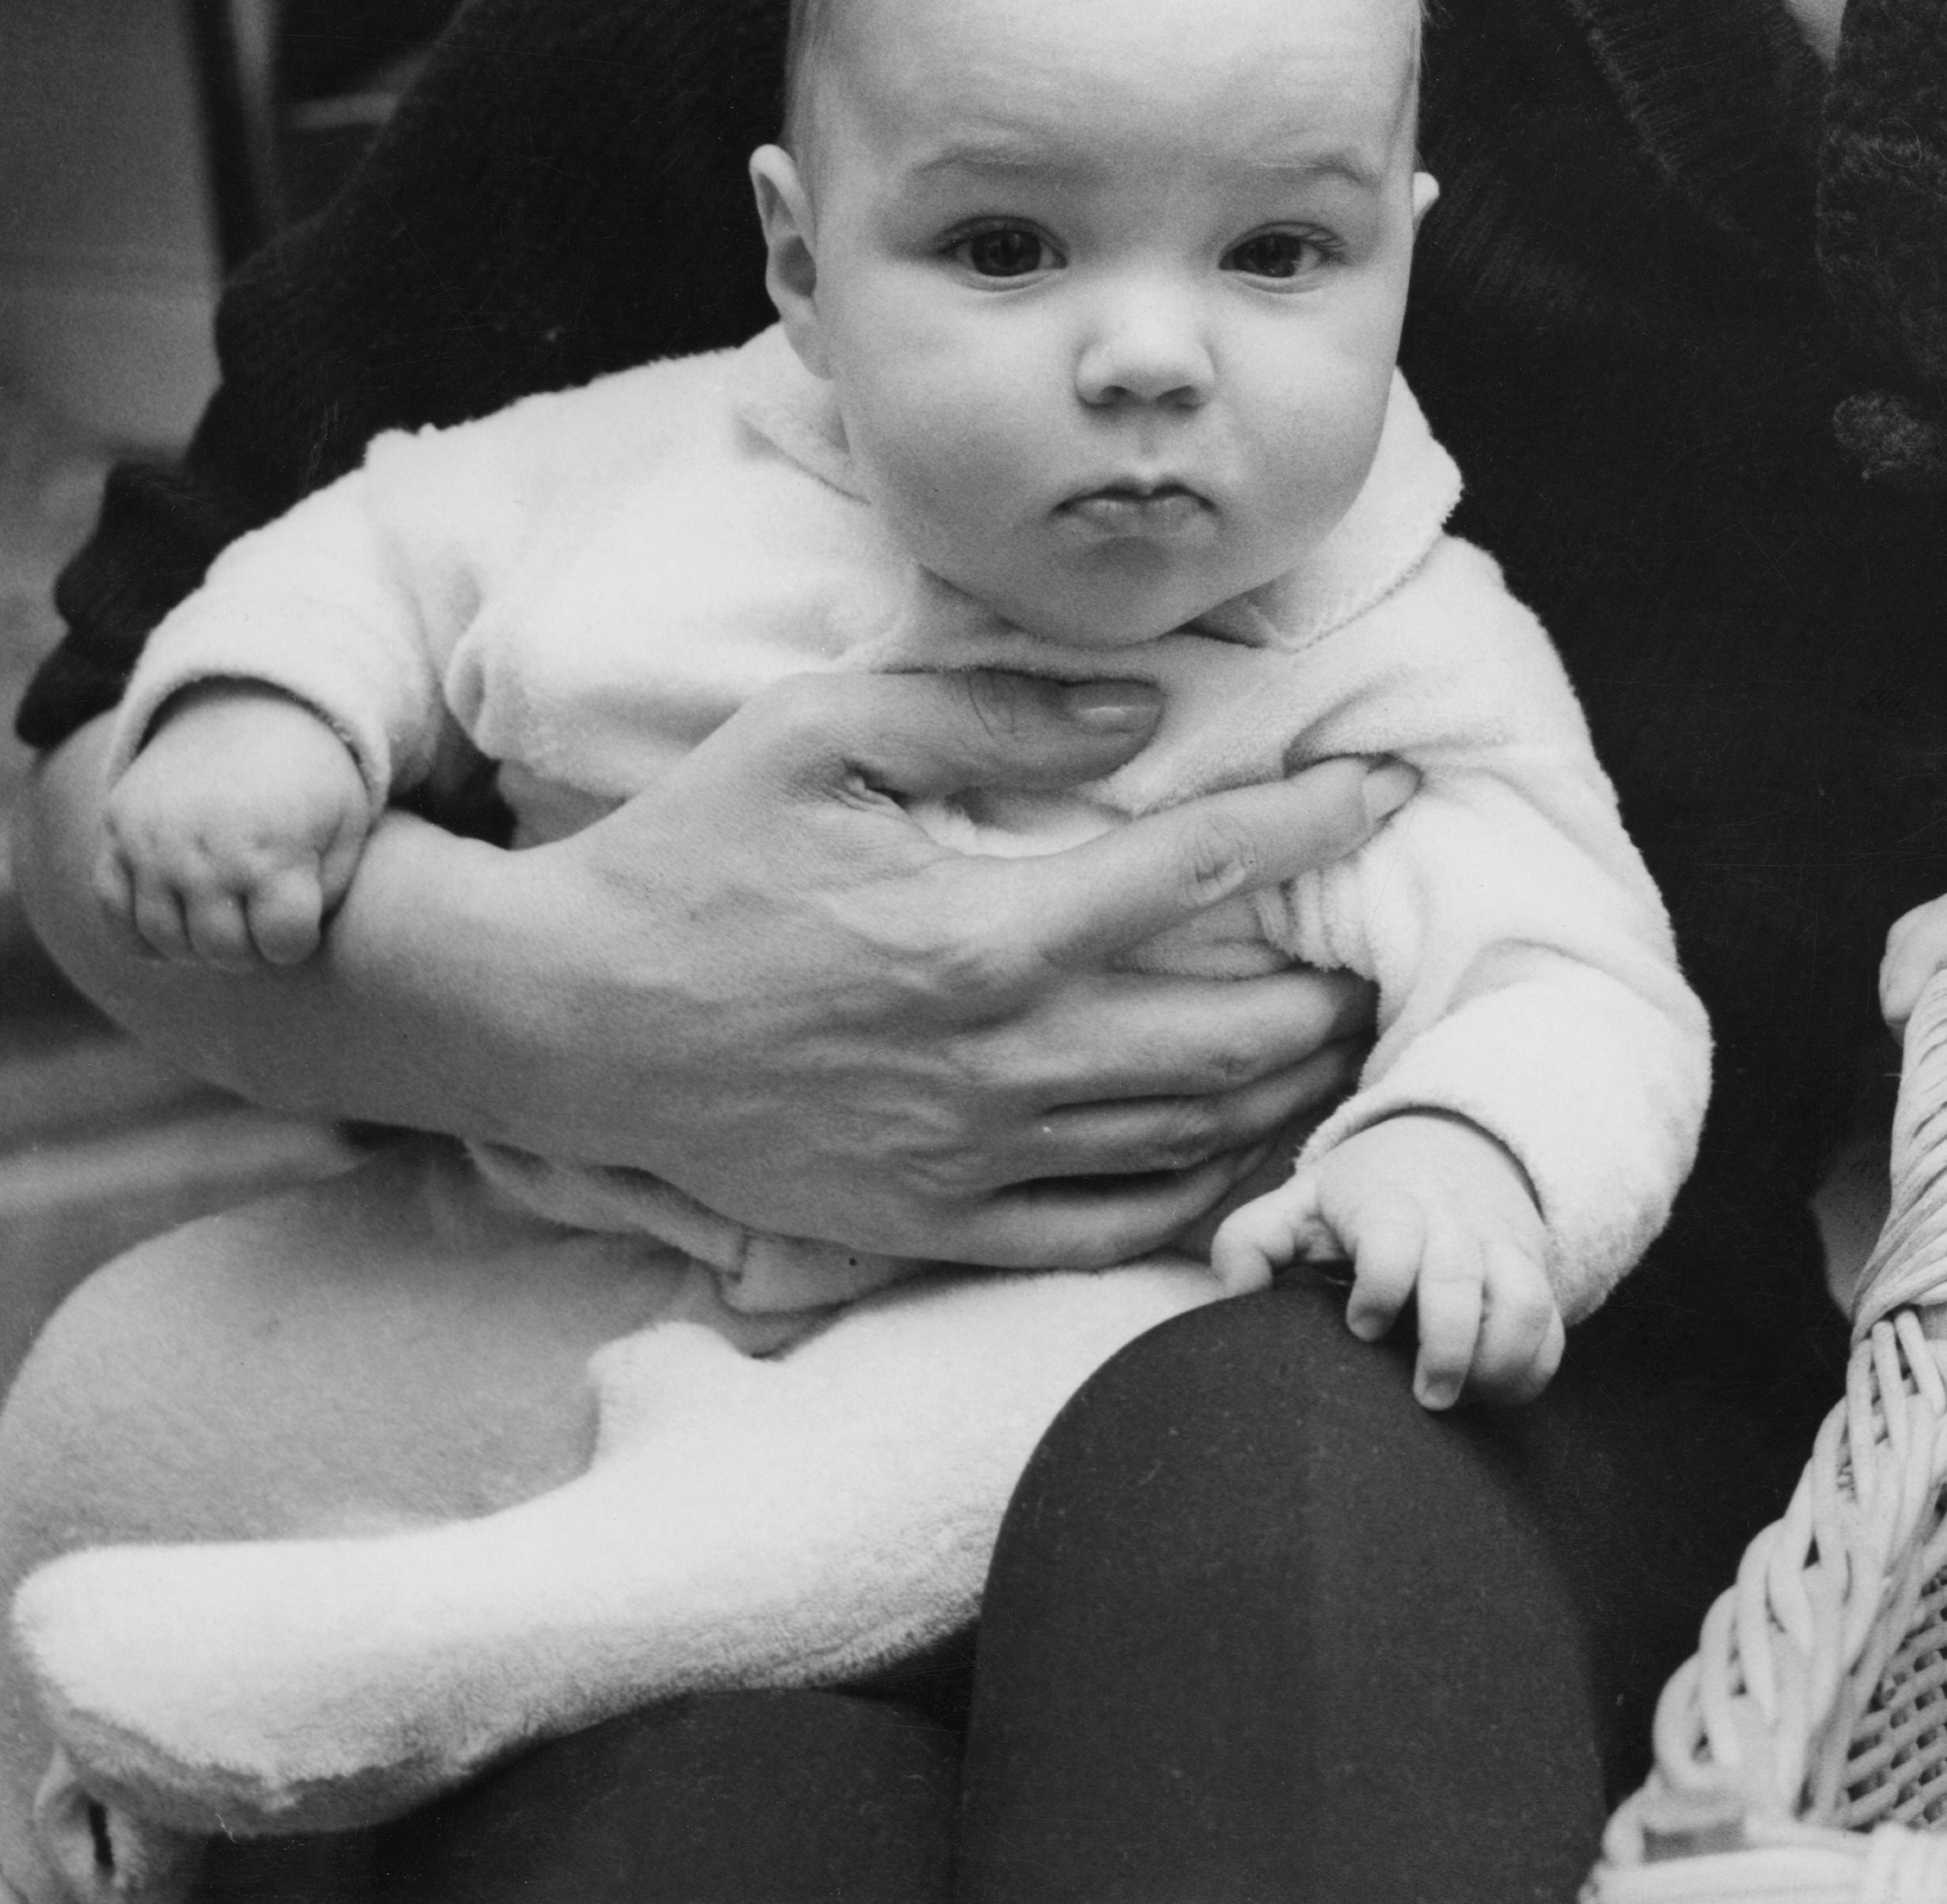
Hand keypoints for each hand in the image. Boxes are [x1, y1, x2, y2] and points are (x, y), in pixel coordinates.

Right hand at [99, 685, 372, 968]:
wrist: (249, 706)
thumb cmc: (311, 778)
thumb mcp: (346, 825)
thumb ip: (329, 892)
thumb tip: (288, 943)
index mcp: (273, 850)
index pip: (282, 943)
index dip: (295, 942)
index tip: (299, 920)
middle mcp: (205, 853)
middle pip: (221, 949)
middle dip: (249, 950)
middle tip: (260, 924)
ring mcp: (152, 845)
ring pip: (163, 939)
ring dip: (197, 945)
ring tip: (225, 921)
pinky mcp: (115, 833)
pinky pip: (111, 911)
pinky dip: (141, 931)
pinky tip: (176, 921)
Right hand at [415, 673, 1398, 1267]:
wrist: (556, 1021)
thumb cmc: (687, 858)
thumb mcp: (819, 733)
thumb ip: (990, 714)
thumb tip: (1144, 715)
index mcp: (978, 935)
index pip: (1197, 870)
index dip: (1314, 824)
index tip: (1390, 788)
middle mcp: (993, 1062)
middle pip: (1228, 1038)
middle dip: (1333, 994)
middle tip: (1386, 954)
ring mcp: (964, 1158)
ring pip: (1186, 1141)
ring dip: (1289, 1093)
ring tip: (1343, 1043)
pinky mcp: (928, 1226)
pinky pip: (1103, 1232)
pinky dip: (1196, 1202)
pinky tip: (1242, 1158)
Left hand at [1212, 1113, 1563, 1408]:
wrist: (1456, 1144)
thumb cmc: (1363, 1193)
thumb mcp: (1301, 1201)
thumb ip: (1252, 1243)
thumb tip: (1233, 1298)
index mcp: (1389, 1202)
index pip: (1393, 1238)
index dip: (1381, 1286)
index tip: (1361, 1325)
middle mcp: (1452, 1222)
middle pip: (1462, 1279)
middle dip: (1448, 1347)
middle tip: (1425, 1397)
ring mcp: (1500, 1248)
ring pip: (1523, 1301)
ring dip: (1500, 1361)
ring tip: (1463, 1400)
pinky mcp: (1533, 1274)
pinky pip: (1551, 1327)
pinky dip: (1532, 1368)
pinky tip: (1492, 1392)